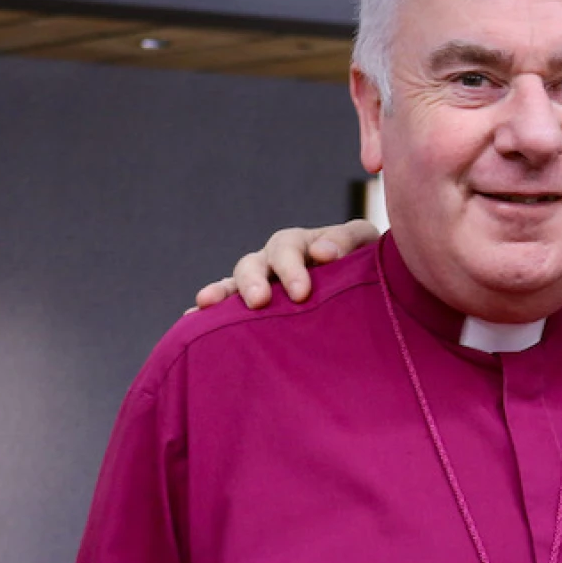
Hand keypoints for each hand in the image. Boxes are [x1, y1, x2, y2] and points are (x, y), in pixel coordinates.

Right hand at [192, 219, 380, 310]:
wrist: (370, 287)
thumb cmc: (366, 262)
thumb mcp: (365, 244)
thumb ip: (347, 241)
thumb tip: (322, 252)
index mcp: (302, 243)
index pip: (289, 247)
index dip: (292, 266)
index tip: (302, 292)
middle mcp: (275, 260)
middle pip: (254, 263)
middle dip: (254, 281)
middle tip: (259, 301)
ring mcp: (261, 282)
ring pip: (235, 281)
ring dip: (223, 292)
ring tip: (206, 302)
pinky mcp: (253, 306)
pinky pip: (225, 307)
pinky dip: (209, 311)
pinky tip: (191, 321)